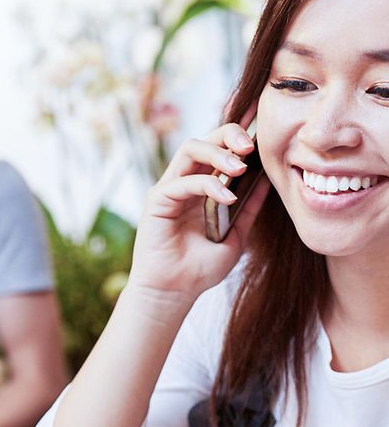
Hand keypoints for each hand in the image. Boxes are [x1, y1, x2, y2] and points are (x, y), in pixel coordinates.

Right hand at [128, 122, 269, 304]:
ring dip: (218, 153)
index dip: (239, 135)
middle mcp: (184, 182)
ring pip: (190, 150)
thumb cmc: (200, 268)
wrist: (175, 293)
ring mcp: (169, 189)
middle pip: (204, 139)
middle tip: (252, 147)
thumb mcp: (236, 235)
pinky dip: (207, 185)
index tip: (263, 133)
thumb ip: (249, 208)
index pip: (219, 148)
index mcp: (202, 187)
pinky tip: (226, 198)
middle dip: (229, 134)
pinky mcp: (157, 201)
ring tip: (239, 168)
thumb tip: (269, 180)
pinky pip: (182, 181)